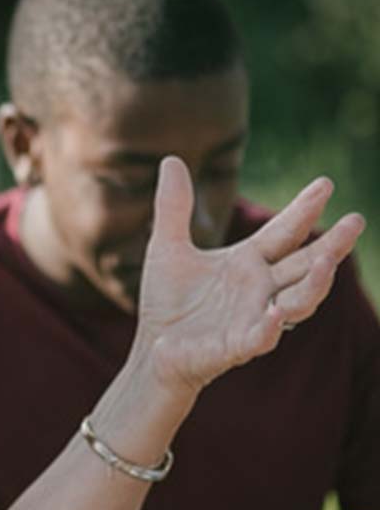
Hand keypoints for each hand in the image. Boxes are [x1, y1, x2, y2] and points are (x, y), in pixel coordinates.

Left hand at [137, 157, 364, 396]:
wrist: (153, 350)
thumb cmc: (167, 302)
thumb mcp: (167, 247)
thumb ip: (173, 207)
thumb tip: (171, 159)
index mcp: (247, 263)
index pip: (283, 233)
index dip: (304, 210)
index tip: (325, 184)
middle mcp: (259, 289)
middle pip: (305, 265)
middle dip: (331, 246)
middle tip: (355, 221)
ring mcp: (253, 317)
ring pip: (298, 302)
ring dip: (315, 285)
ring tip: (328, 263)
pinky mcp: (237, 346)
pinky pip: (262, 338)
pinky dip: (270, 327)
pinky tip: (276, 313)